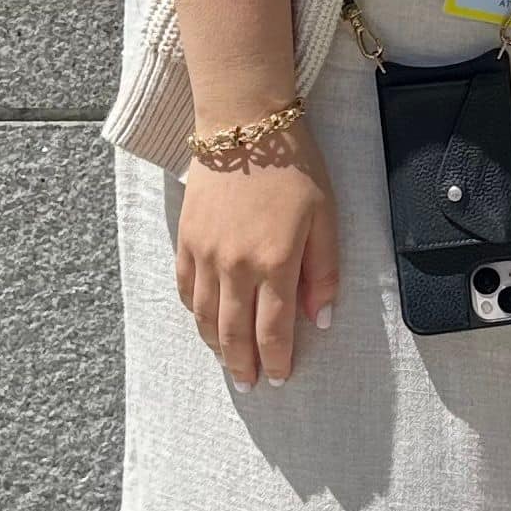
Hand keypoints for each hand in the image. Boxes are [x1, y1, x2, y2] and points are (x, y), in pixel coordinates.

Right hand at [175, 138, 340, 389]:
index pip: (273, 332)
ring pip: (204, 317)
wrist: (243, 124)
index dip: (277, 361)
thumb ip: (323, 273)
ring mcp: (205, 254)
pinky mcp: (186, 240)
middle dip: (243, 366)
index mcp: (274, 263)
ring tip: (229, 360)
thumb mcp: (325, 217)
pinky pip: (184, 289)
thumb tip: (320, 319)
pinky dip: (194, 312)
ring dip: (217, 345)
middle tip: (251, 385)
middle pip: (233, 334)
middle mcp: (235, 266)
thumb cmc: (294, 168)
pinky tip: (205, 321)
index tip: (281, 378)